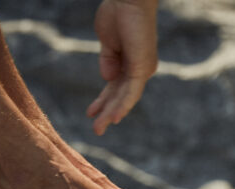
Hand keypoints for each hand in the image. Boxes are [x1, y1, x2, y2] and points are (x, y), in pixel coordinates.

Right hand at [86, 0, 158, 135]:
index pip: (116, 88)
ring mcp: (142, 69)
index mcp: (131, 63)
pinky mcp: (142, 68)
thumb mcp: (108, 43)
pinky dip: (124, 105)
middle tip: (96, 130)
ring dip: (112, 114)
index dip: (104, 100)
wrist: (126, 0)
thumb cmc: (118, 14)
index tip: (92, 112)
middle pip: (121, 96)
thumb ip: (108, 61)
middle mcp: (140, 69)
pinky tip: (115, 117)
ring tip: (99, 128)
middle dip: (107, 112)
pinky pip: (132, 91)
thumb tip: (107, 79)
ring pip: (126, 98)